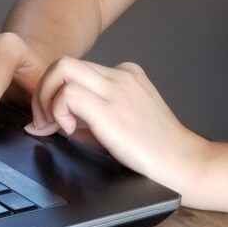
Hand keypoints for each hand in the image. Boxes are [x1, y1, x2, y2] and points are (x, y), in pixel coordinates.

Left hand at [27, 58, 208, 194]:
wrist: (184, 163)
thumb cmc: (157, 152)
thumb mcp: (124, 125)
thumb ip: (92, 120)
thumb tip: (57, 125)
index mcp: (125, 76)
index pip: (77, 71)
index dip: (55, 93)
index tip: (51, 122)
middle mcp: (120, 75)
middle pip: (64, 63)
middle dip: (43, 90)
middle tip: (43, 122)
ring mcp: (117, 88)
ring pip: (62, 68)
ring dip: (46, 98)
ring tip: (53, 126)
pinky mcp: (111, 108)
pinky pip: (68, 93)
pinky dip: (57, 110)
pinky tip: (68, 130)